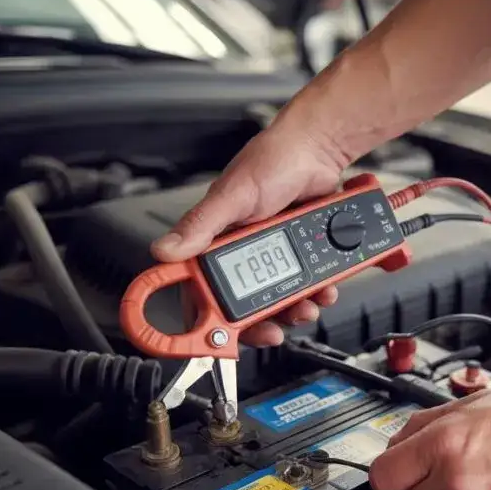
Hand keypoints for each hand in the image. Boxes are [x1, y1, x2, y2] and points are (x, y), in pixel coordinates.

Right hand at [150, 120, 350, 346]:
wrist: (319, 149)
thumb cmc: (272, 160)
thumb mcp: (232, 195)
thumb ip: (201, 224)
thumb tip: (165, 250)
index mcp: (218, 243)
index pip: (202, 292)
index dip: (207, 322)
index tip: (215, 340)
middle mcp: (245, 252)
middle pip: (247, 306)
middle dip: (263, 322)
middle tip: (274, 330)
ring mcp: (277, 255)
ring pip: (282, 300)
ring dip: (296, 310)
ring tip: (307, 305)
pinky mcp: (304, 254)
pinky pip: (310, 286)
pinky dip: (319, 292)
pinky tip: (325, 288)